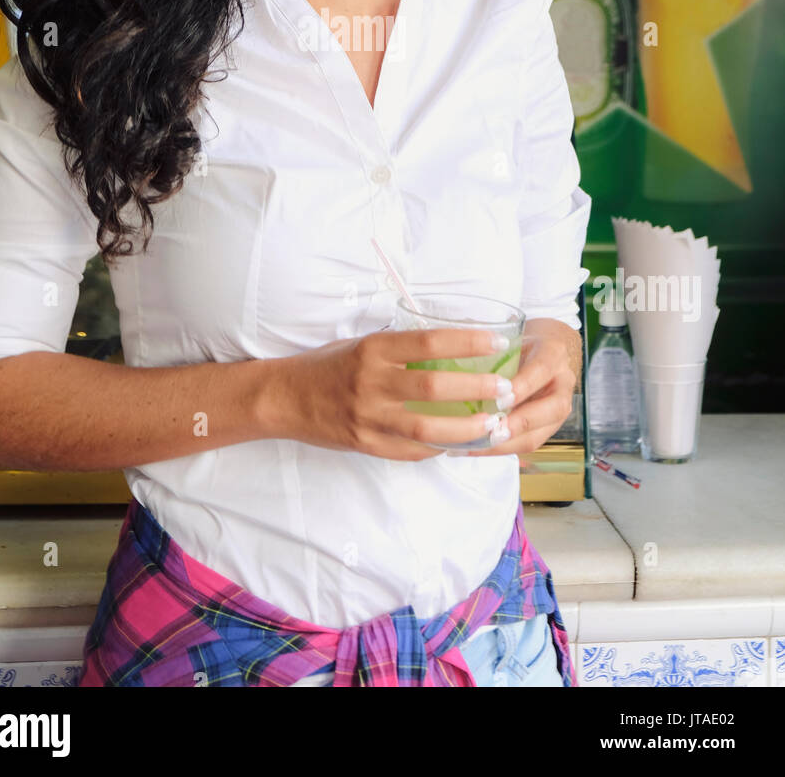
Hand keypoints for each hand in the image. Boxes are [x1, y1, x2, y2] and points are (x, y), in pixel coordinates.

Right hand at [263, 326, 512, 461]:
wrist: (284, 398)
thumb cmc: (328, 365)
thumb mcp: (362, 344)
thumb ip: (400, 350)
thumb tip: (451, 348)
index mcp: (373, 349)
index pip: (428, 342)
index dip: (466, 341)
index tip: (497, 341)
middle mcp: (371, 381)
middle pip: (433, 385)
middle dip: (476, 388)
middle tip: (506, 388)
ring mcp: (368, 417)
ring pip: (427, 426)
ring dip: (466, 427)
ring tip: (494, 423)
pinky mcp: (365, 444)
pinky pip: (410, 450)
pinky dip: (438, 448)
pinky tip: (460, 444)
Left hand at [464, 319, 580, 459]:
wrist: (544, 352)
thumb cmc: (522, 342)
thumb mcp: (513, 335)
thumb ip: (493, 345)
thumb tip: (460, 347)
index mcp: (553, 354)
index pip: (541, 370)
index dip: (522, 386)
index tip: (500, 397)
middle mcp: (562, 384)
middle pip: (550, 410)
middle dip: (518, 424)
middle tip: (490, 430)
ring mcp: (557, 410)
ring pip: (537, 435)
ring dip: (505, 444)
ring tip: (475, 445)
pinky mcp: (545, 429)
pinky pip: (525, 444)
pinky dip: (498, 449)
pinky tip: (472, 448)